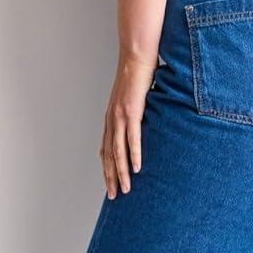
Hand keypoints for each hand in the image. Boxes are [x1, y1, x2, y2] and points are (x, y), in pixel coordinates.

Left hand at [99, 52, 156, 197]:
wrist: (136, 56)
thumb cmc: (138, 74)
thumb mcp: (135, 97)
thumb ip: (138, 111)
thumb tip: (146, 120)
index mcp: (111, 117)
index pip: (106, 148)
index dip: (107, 167)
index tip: (110, 182)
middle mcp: (112, 119)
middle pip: (109, 155)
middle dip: (111, 177)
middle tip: (114, 195)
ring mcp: (120, 116)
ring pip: (118, 151)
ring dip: (122, 173)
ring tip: (126, 189)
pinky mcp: (132, 112)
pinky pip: (132, 139)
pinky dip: (134, 155)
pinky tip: (137, 169)